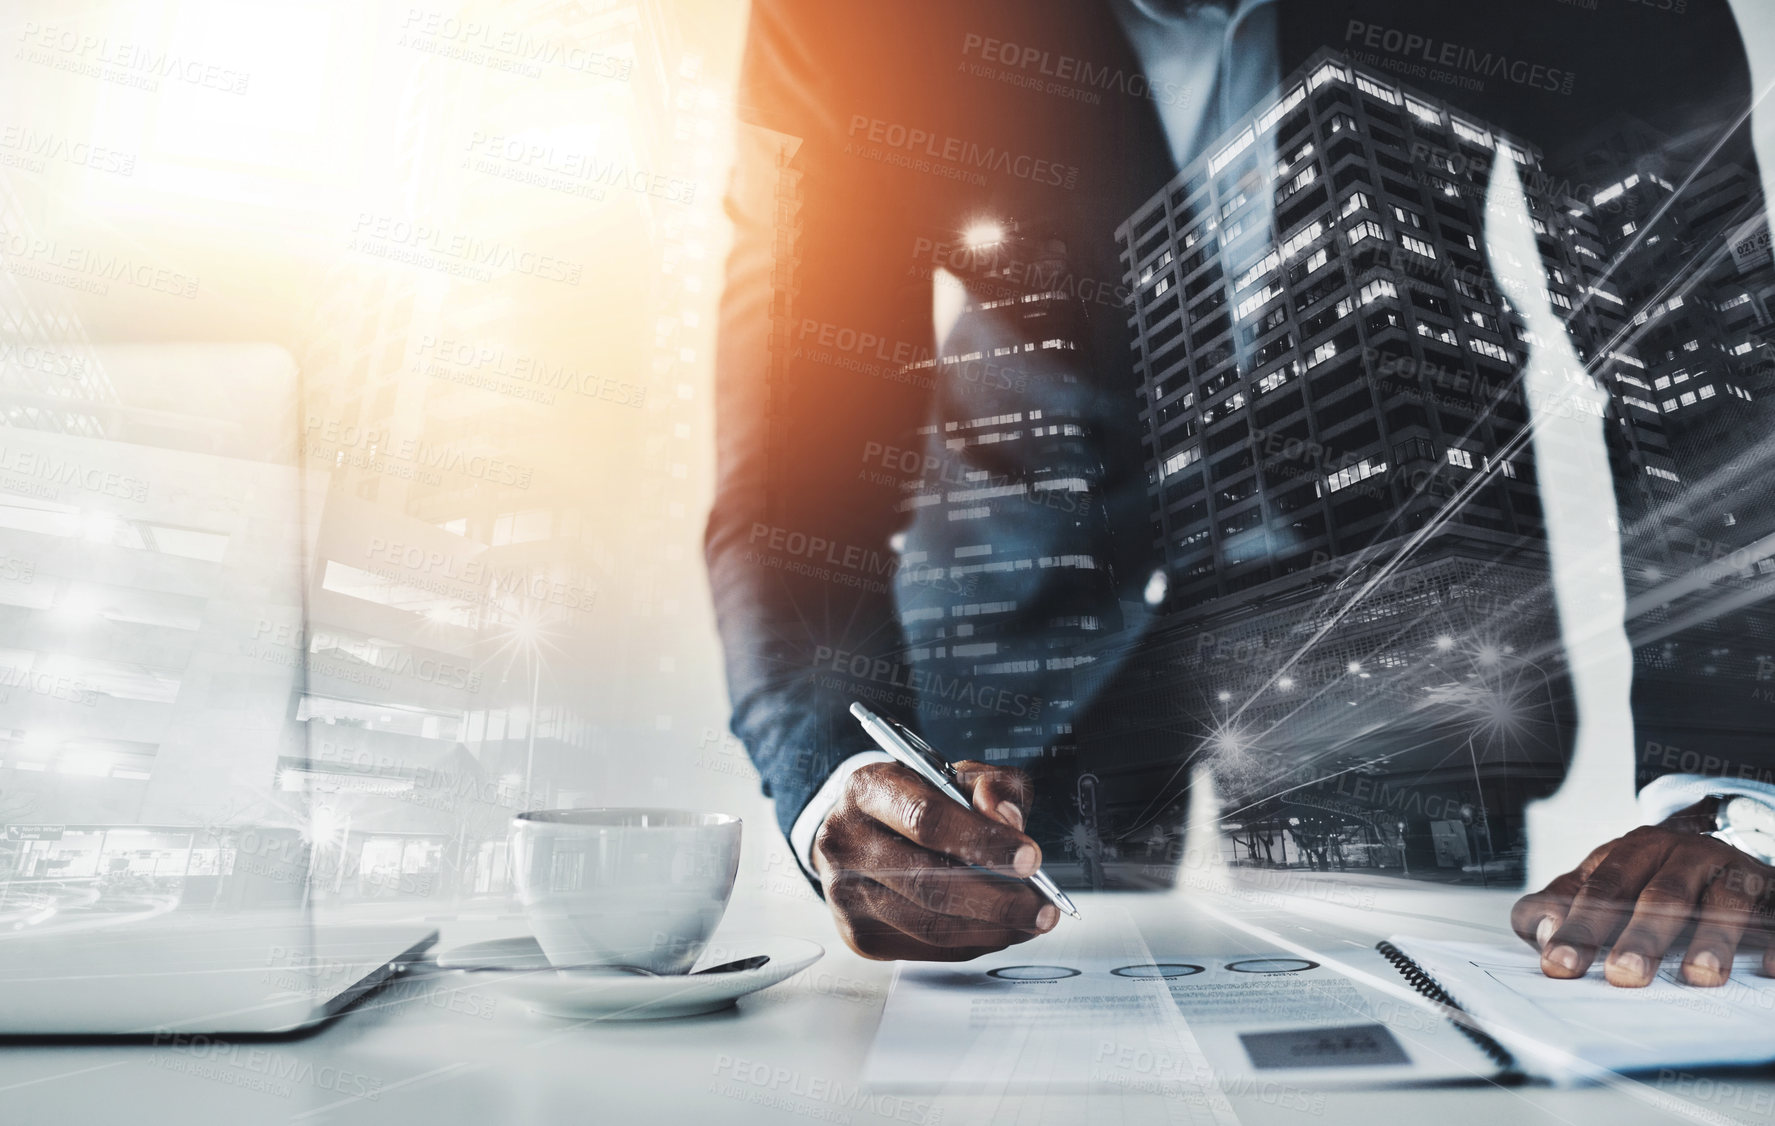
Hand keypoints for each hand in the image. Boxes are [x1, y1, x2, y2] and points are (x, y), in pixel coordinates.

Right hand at [811, 759, 1058, 959]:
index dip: (983, 841)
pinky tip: (999, 930)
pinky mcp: (858, 934)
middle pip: (926, 881)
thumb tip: (1007, 820)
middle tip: (1042, 907)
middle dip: (997, 899)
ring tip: (1031, 921)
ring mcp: (845, 893)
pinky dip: (972, 943)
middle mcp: (846, 841)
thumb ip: (990, 786)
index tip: (1030, 859)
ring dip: (991, 929)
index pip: (925, 819)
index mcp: (869, 788)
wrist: (861, 833)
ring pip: (928, 924)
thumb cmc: (913, 801)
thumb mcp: (953, 775)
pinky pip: (926, 948)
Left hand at [1511, 803, 1774, 986]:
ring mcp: (1733, 872)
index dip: (1578, 927)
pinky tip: (1768, 968)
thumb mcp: (1600, 883)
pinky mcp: (1771, 892)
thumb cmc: (1646, 878)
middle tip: (1623, 975)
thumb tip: (1540, 932)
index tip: (1558, 965)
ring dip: (1712, 937)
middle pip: (1662, 895)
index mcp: (1634, 851)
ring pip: (1724, 901)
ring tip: (1697, 975)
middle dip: (1641, 936)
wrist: (1714, 848)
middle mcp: (1684, 855)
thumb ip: (1561, 904)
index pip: (1600, 889)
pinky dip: (1774, 943)